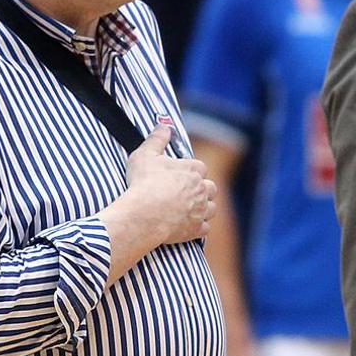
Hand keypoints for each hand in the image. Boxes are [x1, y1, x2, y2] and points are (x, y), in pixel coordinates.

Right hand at [124, 121, 216, 245]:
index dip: (191, 171)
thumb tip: (164, 126)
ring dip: (204, 208)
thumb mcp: (145, 155)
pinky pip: (204, 229)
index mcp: (193, 170)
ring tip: (191, 209)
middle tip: (187, 193)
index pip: (200, 167)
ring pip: (211, 208)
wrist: (143, 214)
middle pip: (210, 188)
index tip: (181, 175)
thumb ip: (157, 139)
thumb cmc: (143, 183)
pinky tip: (189, 226)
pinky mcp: (196, 229)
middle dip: (201, 189)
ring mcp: (201, 210)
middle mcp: (202, 189)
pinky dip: (198, 227)